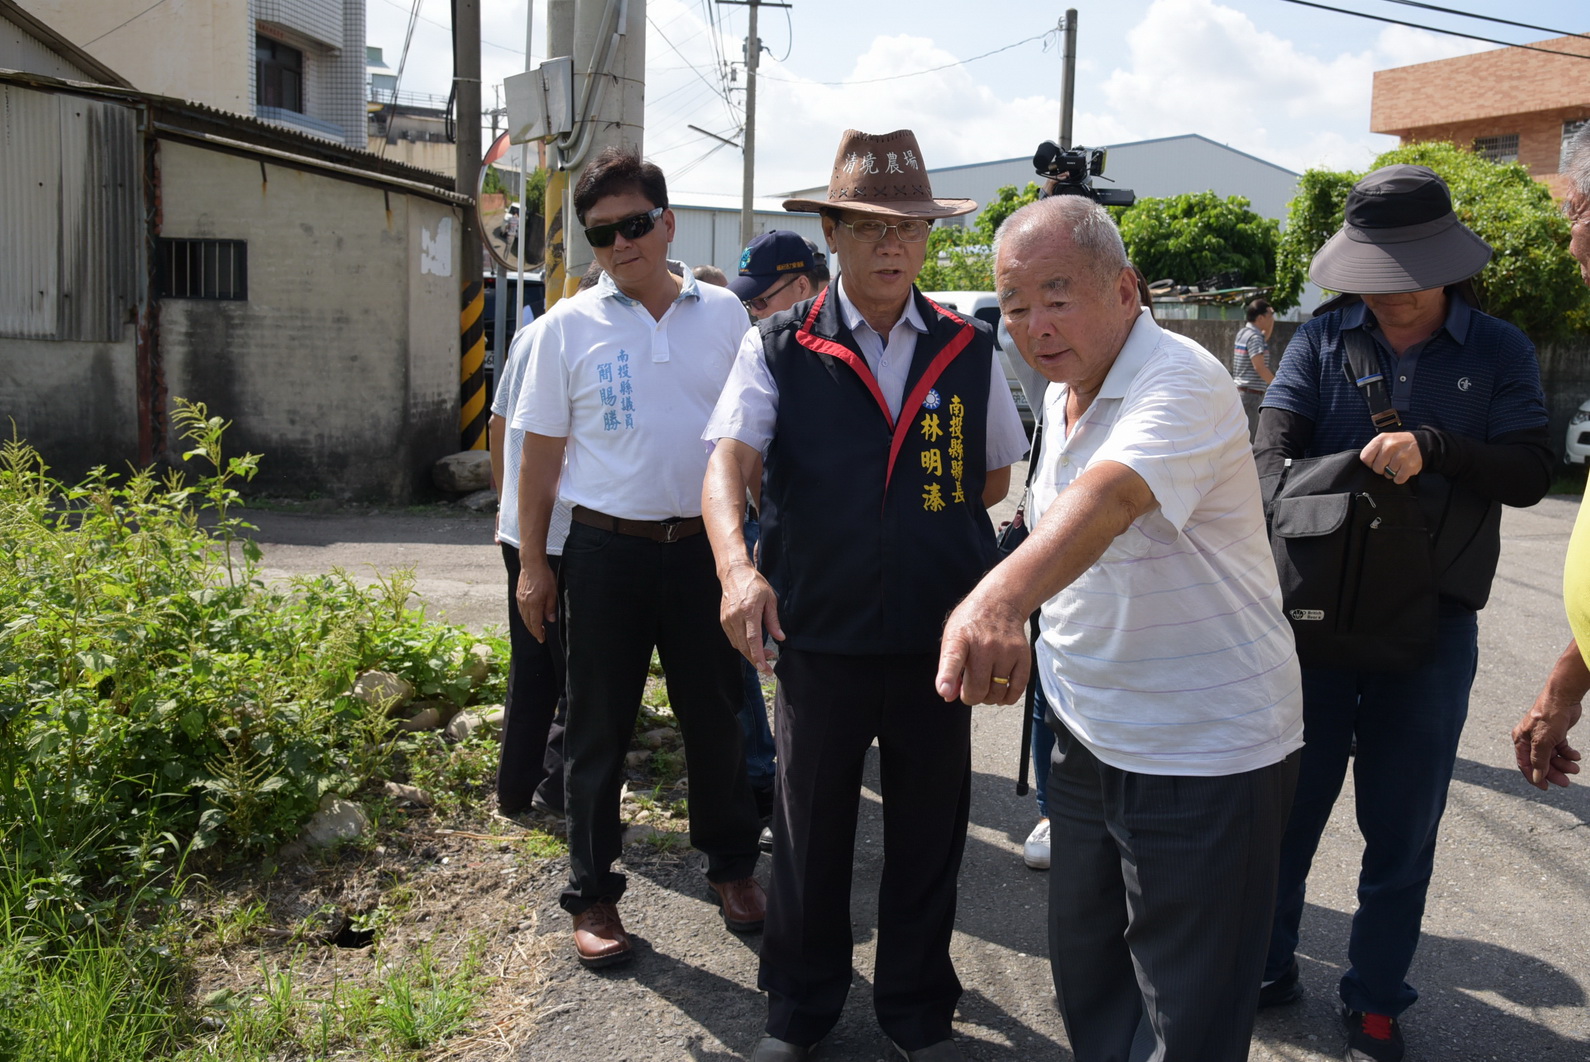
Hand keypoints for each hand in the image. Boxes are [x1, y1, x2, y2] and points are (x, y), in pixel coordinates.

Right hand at [515, 557, 557, 642]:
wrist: (532, 563)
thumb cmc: (544, 576)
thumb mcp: (552, 592)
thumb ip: (550, 608)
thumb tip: (550, 620)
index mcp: (533, 604)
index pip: (535, 623)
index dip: (538, 633)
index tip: (542, 639)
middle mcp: (524, 603)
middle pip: (528, 622)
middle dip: (534, 631)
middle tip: (540, 636)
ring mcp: (520, 599)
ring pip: (523, 617)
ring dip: (529, 625)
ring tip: (536, 629)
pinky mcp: (518, 595)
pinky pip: (521, 610)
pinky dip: (525, 617)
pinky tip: (530, 618)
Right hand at [720, 562, 783, 675]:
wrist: (734, 574)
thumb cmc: (755, 584)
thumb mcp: (770, 599)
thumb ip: (773, 620)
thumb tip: (780, 637)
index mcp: (749, 611)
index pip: (753, 639)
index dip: (758, 656)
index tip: (764, 668)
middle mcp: (736, 617)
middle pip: (744, 646)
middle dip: (756, 659)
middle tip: (768, 665)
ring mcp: (727, 620)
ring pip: (738, 645)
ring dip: (750, 653)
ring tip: (763, 654)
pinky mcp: (724, 621)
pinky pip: (733, 639)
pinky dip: (742, 646)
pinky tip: (751, 644)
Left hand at [936, 589, 1030, 705]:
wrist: (1000, 603)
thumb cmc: (972, 624)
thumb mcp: (952, 637)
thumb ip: (948, 668)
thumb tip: (949, 696)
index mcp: (960, 638)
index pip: (953, 658)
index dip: (948, 677)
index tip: (944, 690)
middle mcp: (984, 644)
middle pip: (977, 688)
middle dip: (970, 697)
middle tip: (969, 689)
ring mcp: (1006, 650)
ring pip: (997, 693)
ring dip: (988, 698)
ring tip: (985, 687)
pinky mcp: (1023, 656)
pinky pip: (1016, 689)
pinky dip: (1007, 698)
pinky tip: (1001, 693)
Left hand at [1359, 431, 1422, 485]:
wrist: (1420, 443)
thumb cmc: (1398, 443)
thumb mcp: (1384, 440)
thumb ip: (1373, 449)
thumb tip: (1365, 463)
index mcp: (1380, 440)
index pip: (1365, 458)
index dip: (1370, 463)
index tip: (1376, 461)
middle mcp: (1389, 447)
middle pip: (1376, 468)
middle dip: (1382, 469)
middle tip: (1389, 463)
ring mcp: (1400, 456)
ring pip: (1387, 475)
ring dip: (1392, 473)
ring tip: (1398, 464)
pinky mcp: (1409, 466)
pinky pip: (1398, 479)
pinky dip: (1400, 477)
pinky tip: (1403, 469)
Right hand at [1512, 693, 1582, 789]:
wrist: (1563, 697)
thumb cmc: (1548, 716)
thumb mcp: (1542, 742)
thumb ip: (1539, 761)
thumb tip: (1536, 778)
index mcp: (1521, 741)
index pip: (1525, 764)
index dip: (1535, 777)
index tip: (1546, 788)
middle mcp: (1530, 739)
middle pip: (1541, 762)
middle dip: (1554, 772)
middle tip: (1566, 782)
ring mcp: (1544, 736)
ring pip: (1553, 757)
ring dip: (1564, 764)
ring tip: (1575, 768)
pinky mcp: (1556, 733)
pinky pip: (1561, 748)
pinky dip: (1569, 754)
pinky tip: (1576, 756)